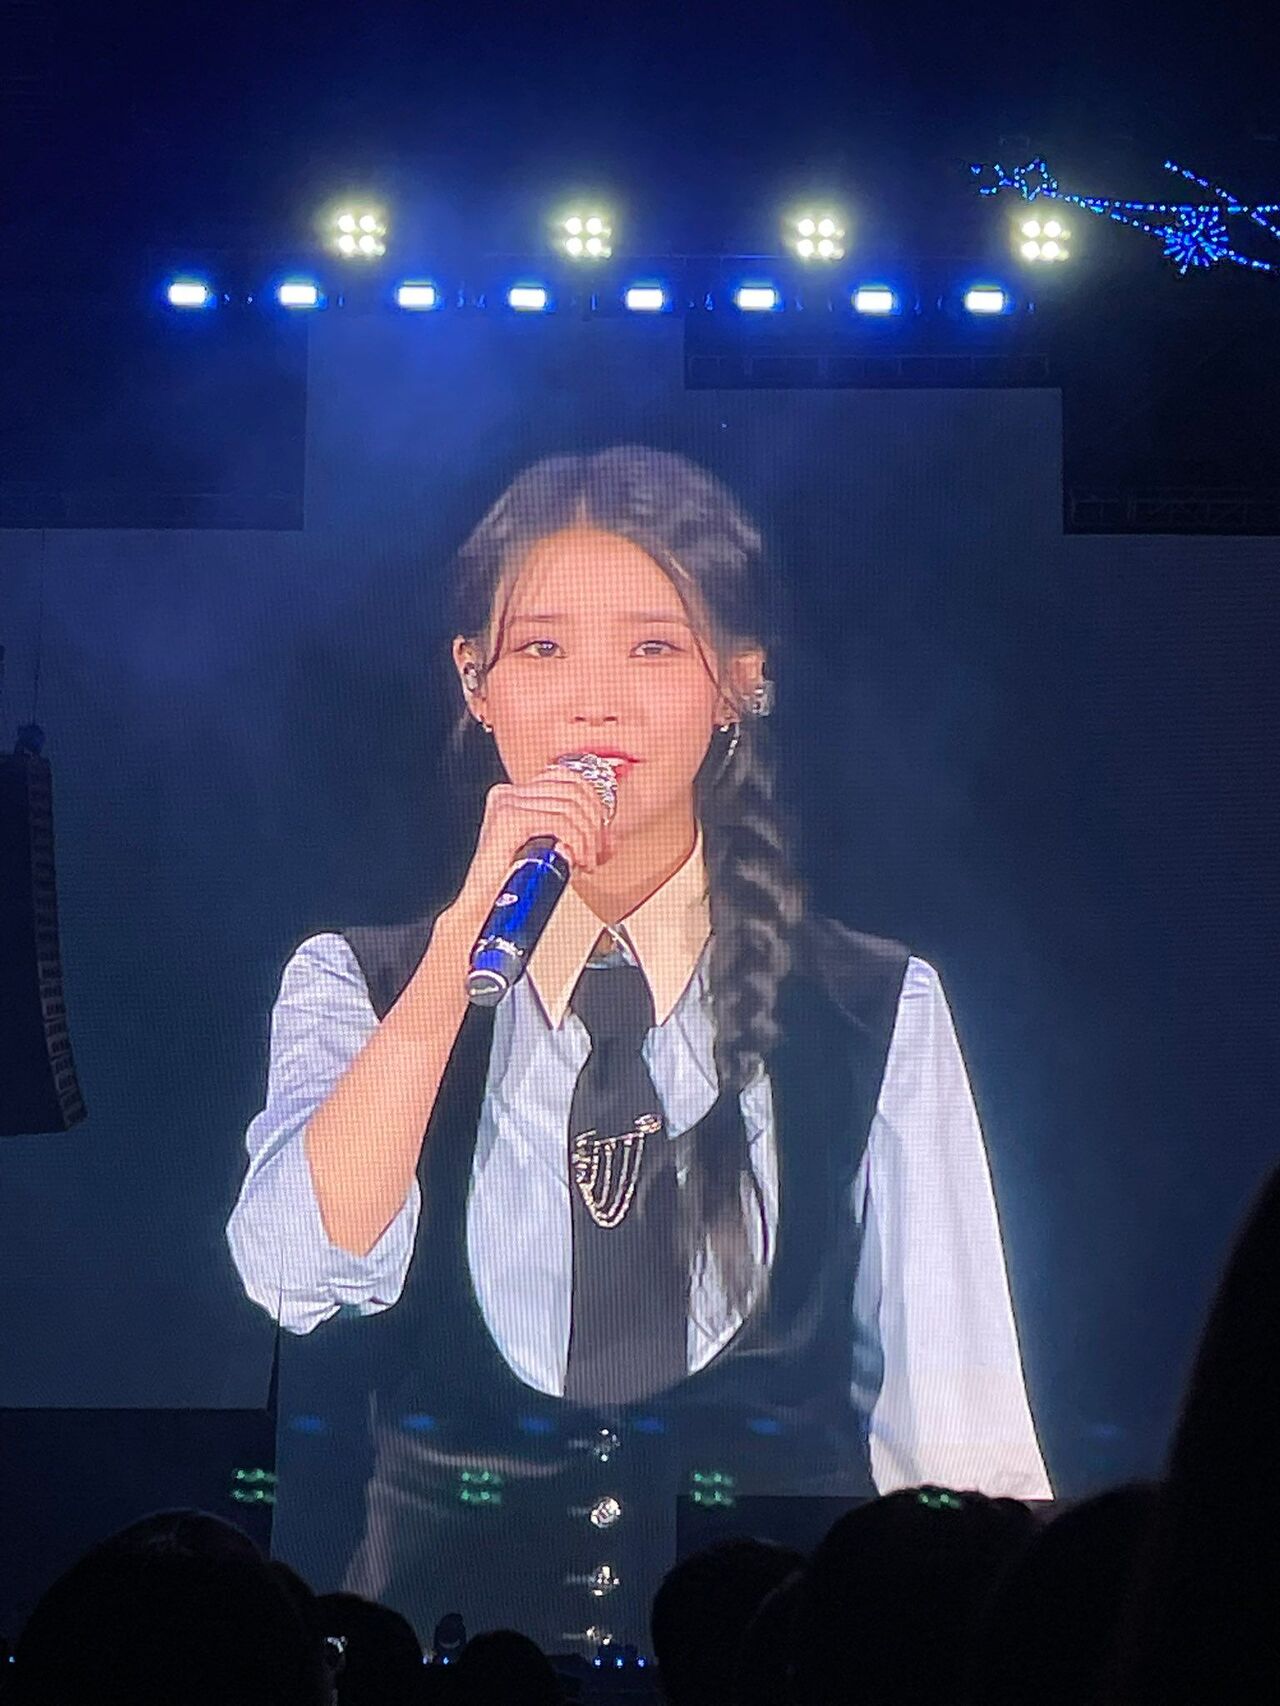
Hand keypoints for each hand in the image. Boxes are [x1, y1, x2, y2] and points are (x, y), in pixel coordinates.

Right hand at [451, 766, 611, 923]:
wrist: (482, 911)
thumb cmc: (511, 888)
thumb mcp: (549, 853)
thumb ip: (575, 837)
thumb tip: (609, 836)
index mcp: (515, 795)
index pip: (567, 777)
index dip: (594, 802)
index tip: (601, 834)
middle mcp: (508, 793)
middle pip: (573, 788)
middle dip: (596, 822)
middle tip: (596, 852)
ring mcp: (507, 803)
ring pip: (570, 806)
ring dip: (588, 837)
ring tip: (586, 862)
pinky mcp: (509, 819)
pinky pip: (559, 822)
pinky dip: (577, 842)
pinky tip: (576, 862)